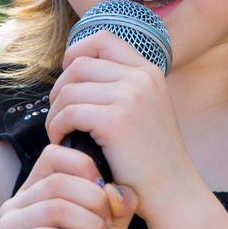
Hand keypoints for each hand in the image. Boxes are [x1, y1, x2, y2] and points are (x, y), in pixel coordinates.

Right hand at [0, 143, 137, 228]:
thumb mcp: (111, 225)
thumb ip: (119, 203)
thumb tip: (115, 190)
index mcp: (37, 189)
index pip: (54, 155)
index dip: (85, 167)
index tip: (105, 192)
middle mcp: (17, 203)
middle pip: (58, 182)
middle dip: (93, 202)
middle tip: (108, 225)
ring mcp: (7, 227)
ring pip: (53, 207)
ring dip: (87, 223)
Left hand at [45, 31, 199, 221]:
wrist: (172, 190)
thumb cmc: (153, 156)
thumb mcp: (148, 108)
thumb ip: (123, 86)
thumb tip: (79, 70)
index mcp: (149, 71)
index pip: (103, 39)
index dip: (77, 50)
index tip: (67, 74)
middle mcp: (141, 78)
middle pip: (80, 64)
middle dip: (60, 87)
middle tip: (60, 113)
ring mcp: (130, 97)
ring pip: (69, 89)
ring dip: (55, 110)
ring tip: (59, 130)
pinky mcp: (115, 121)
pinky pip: (69, 113)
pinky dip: (57, 127)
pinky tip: (62, 140)